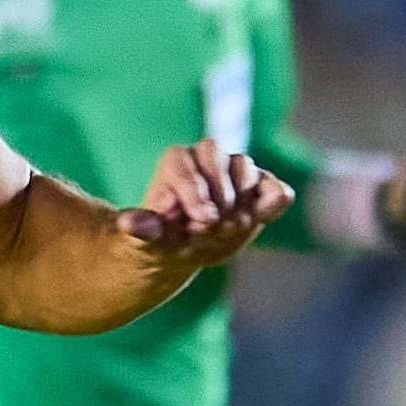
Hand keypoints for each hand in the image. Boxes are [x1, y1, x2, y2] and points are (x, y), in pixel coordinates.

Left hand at [119, 138, 292, 270]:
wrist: (184, 252)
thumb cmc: (160, 242)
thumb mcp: (145, 241)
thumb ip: (142, 230)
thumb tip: (130, 223)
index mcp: (174, 165)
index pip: (182, 160)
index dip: (191, 188)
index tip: (198, 220)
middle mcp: (205, 161)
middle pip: (215, 154)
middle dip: (216, 191)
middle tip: (211, 225)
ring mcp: (235, 176)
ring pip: (244, 168)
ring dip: (241, 196)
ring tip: (231, 225)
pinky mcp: (259, 194)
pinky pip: (275, 188)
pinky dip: (274, 200)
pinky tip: (262, 215)